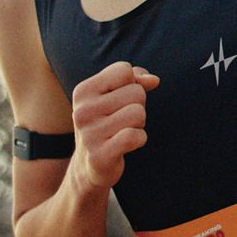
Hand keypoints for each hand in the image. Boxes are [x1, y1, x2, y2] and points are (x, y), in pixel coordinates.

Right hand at [71, 61, 159, 187]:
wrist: (89, 165)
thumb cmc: (106, 122)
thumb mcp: (114, 95)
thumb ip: (135, 80)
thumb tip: (154, 80)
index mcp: (83, 91)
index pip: (124, 71)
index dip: (131, 84)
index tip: (119, 100)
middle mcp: (82, 111)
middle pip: (136, 92)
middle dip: (138, 106)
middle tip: (122, 120)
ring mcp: (90, 134)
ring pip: (138, 113)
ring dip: (139, 124)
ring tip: (123, 131)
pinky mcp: (100, 156)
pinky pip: (135, 136)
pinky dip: (139, 139)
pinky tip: (127, 145)